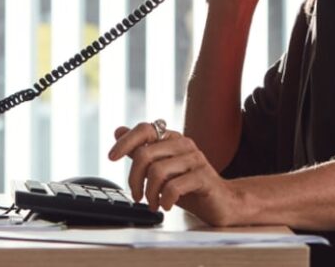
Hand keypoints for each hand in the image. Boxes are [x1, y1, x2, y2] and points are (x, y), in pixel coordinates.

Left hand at [108, 122, 233, 225]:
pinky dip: (165, 199)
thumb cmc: (189, 186)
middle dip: (134, 179)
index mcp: (172, 138)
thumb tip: (118, 130)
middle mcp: (183, 144)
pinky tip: (166, 205)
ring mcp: (195, 159)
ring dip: (149, 193)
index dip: (125, 141)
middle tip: (137, 196)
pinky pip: (174, 186)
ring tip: (153, 204)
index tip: (111, 157)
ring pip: (157, 171)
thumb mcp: (161, 169)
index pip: (144, 129)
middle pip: (145, 154)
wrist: (222, 203)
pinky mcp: (204, 177)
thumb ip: (141, 151)